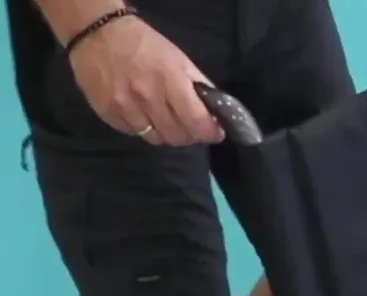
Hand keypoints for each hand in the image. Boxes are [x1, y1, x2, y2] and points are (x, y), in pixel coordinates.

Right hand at [68, 15, 223, 145]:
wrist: (99, 33)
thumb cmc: (145, 45)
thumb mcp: (180, 60)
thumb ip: (199, 87)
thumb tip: (216, 113)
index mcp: (170, 80)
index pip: (197, 121)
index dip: (209, 133)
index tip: (213, 132)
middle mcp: (147, 96)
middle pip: (177, 136)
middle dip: (188, 134)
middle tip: (188, 125)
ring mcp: (125, 106)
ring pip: (155, 139)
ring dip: (164, 133)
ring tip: (164, 119)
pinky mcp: (107, 112)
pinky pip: (133, 133)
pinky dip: (142, 128)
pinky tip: (142, 113)